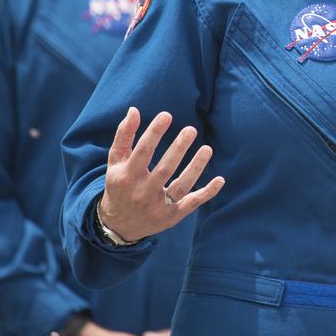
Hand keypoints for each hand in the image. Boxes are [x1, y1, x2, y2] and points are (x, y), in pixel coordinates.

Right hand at [98, 107, 224, 242]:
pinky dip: (207, 193)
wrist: (119, 224)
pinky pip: (192, 203)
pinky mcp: (172, 216)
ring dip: (196, 167)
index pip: (142, 152)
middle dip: (178, 149)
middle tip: (191, 130)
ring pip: (181, 186)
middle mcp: (142, 193)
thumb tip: (134, 110)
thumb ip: (124, 136)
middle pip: (164, 169)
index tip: (167, 115)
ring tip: (207, 148)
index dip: (154, 133)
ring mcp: (158, 206)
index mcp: (127, 177)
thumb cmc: (120, 185)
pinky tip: (220, 179)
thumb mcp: (115, 162)